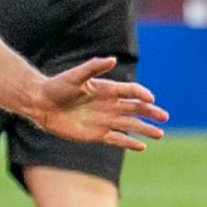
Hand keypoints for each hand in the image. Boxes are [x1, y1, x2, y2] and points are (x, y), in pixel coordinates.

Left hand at [29, 56, 167, 148]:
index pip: (130, 91)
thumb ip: (93, 68)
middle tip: (164, 117)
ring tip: (160, 134)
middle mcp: (109, 105)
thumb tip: (112, 59)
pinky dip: (129, 143)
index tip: (150, 99)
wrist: (41, 104)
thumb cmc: (57, 86)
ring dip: (145, 129)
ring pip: (130, 125)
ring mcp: (104, 120)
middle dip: (150, 113)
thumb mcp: (75, 76)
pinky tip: (142, 147)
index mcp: (106, 89)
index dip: (141, 94)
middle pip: (135, 109)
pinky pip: (117, 139)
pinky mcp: (96, 134)